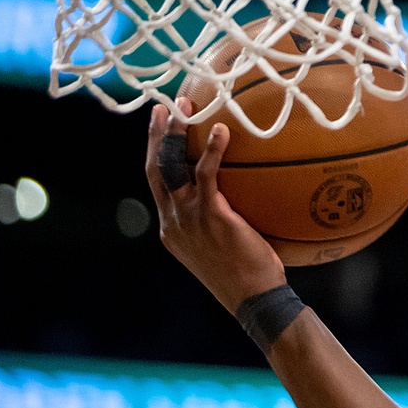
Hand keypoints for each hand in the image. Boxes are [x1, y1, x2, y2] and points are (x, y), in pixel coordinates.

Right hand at [144, 100, 285, 312]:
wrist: (252, 299)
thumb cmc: (247, 278)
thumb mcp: (221, 251)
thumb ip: (217, 226)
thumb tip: (235, 205)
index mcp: (171, 230)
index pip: (157, 186)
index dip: (155, 157)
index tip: (159, 132)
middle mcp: (172, 222)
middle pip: (155, 170)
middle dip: (156, 137)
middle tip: (163, 109)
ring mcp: (188, 218)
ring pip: (173, 166)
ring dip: (176, 134)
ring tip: (186, 107)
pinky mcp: (210, 216)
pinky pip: (207, 174)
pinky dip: (212, 150)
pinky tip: (222, 131)